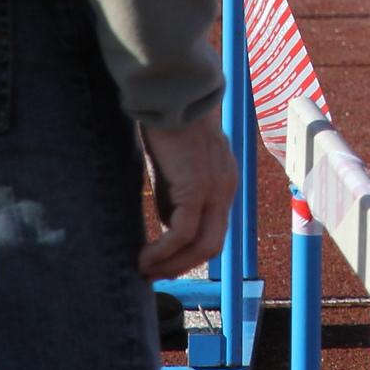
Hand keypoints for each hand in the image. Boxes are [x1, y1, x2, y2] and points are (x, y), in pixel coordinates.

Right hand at [139, 112, 237, 279]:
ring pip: (201, 245)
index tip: (166, 264)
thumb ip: (176, 194)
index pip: (215, 230)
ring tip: (145, 270)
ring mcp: (215, 189)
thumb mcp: (176, 167)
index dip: (191, 253)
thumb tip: (165, 226)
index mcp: (224, 181)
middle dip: (183, 266)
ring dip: (172, 264)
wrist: (172, 94)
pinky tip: (144, 257)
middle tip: (154, 275)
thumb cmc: (168, 124)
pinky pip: (182, 234)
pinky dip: (163, 252)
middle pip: (213, 245)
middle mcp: (226, 188)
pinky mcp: (196, 188)